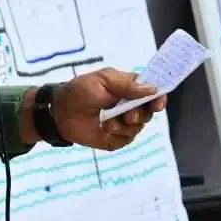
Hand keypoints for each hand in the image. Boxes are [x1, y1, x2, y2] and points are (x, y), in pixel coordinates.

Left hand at [42, 68, 165, 150]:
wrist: (60, 112)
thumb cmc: (80, 91)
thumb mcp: (102, 80)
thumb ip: (127, 85)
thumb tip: (152, 88)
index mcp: (130, 88)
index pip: (153, 92)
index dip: (159, 97)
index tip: (157, 103)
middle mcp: (131, 106)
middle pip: (149, 112)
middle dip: (140, 114)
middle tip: (127, 115)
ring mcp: (124, 123)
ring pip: (138, 128)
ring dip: (123, 125)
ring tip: (106, 121)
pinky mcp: (117, 138)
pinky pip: (127, 139)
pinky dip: (116, 135)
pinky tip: (104, 129)